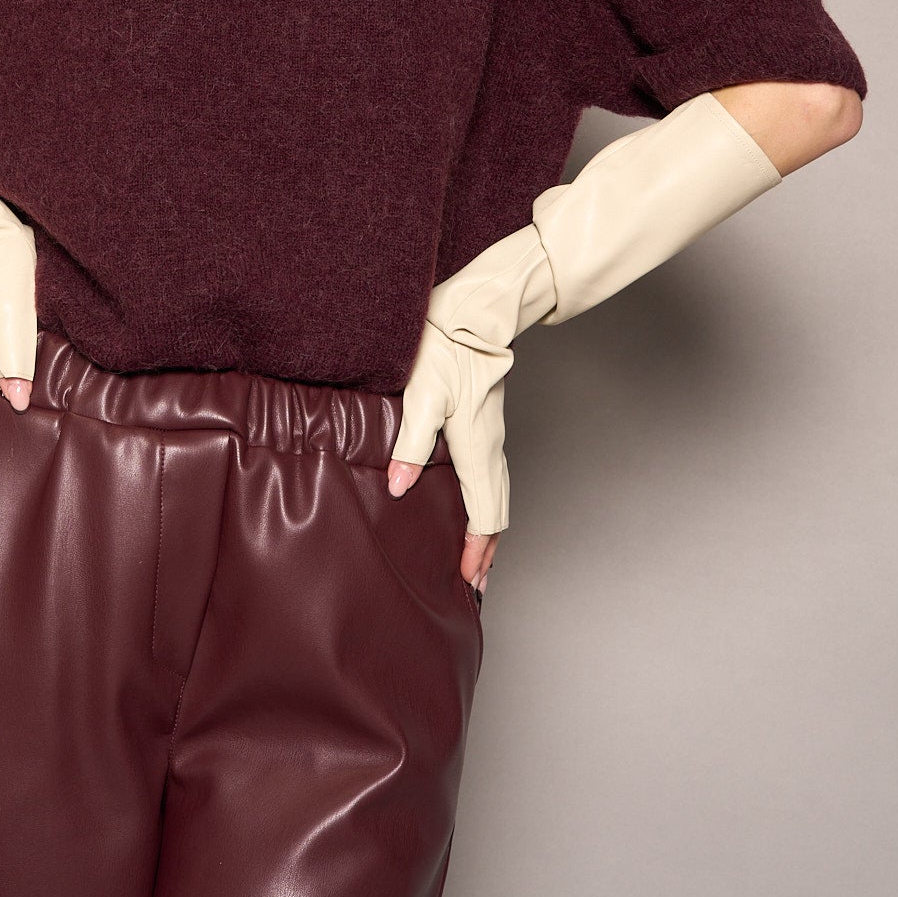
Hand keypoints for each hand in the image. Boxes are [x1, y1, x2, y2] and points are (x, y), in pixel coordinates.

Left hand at [388, 316, 514, 592]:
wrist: (473, 315)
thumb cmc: (447, 350)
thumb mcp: (422, 397)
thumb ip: (411, 444)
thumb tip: (398, 486)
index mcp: (477, 449)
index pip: (485, 515)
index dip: (476, 550)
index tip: (468, 579)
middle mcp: (491, 447)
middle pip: (498, 511)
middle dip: (487, 549)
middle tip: (476, 581)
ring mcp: (492, 435)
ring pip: (498, 493)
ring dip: (490, 528)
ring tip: (477, 553)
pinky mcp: (486, 422)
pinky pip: (493, 475)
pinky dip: (489, 502)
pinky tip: (473, 501)